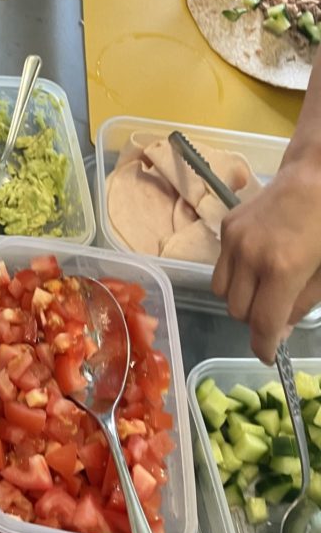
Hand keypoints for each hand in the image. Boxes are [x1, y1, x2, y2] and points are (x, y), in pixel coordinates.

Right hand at [212, 157, 320, 362]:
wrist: (314, 176)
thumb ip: (302, 303)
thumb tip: (278, 330)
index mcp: (282, 269)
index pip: (263, 323)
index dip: (263, 346)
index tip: (266, 356)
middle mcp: (250, 256)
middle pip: (238, 311)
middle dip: (256, 318)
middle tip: (275, 310)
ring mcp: (233, 240)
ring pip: (223, 292)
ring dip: (241, 298)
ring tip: (263, 286)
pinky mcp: (226, 228)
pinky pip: (221, 266)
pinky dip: (236, 274)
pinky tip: (256, 261)